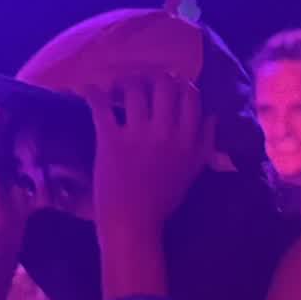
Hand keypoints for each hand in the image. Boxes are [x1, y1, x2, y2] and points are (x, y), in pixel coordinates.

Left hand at [86, 73, 213, 239]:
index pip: (191, 96)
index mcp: (189, 140)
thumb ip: (205, 143)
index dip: (181, 83)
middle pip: (164, 85)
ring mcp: (138, 134)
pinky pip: (100, 105)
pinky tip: (87, 89)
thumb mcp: (193, 171)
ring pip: (134, 88)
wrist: (133, 223)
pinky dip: (92, 93)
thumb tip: (213, 116)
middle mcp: (166, 132)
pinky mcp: (111, 139)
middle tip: (144, 80)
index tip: (172, 82)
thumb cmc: (163, 200)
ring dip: (125, 81)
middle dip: (154, 77)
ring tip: (119, 85)